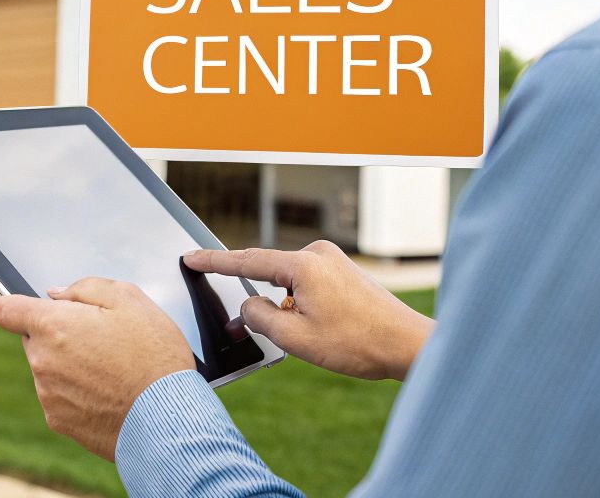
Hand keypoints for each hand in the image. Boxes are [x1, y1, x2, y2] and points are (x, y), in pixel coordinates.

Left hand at [0, 278, 195, 459]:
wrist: (168, 419)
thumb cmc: (154, 358)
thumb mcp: (130, 300)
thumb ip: (85, 288)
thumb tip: (57, 295)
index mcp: (52, 326)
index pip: (5, 309)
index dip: (19, 305)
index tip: (35, 309)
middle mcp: (41, 361)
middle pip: (33, 339)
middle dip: (57, 335)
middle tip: (98, 339)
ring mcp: (48, 394)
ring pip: (47, 369)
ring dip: (68, 365)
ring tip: (110, 370)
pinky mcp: (59, 421)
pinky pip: (59, 397)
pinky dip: (77, 393)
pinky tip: (108, 393)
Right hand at [185, 240, 434, 381]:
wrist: (409, 345)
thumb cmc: (357, 343)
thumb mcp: (295, 338)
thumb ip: (259, 317)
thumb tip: (247, 305)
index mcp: (303, 265)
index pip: (246, 261)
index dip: (213, 261)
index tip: (190, 256)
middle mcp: (318, 254)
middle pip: (269, 275)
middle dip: (260, 304)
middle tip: (262, 333)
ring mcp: (333, 261)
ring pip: (289, 285)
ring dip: (287, 310)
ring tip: (314, 340)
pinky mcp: (343, 272)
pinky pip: (307, 286)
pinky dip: (302, 307)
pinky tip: (322, 331)